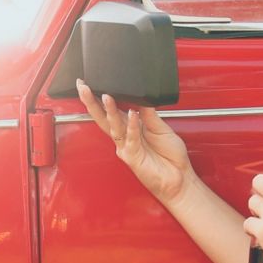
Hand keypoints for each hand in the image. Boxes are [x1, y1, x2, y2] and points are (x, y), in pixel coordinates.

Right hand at [76, 79, 193, 205]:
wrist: (179, 178)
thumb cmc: (170, 156)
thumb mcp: (162, 128)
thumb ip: (150, 113)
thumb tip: (141, 96)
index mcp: (130, 128)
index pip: (113, 110)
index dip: (102, 97)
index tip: (92, 83)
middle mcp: (125, 137)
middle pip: (104, 117)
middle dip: (92, 102)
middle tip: (83, 87)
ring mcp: (126, 147)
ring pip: (114, 126)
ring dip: (110, 111)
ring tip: (105, 96)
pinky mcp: (133, 157)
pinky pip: (131, 138)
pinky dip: (132, 125)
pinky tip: (132, 114)